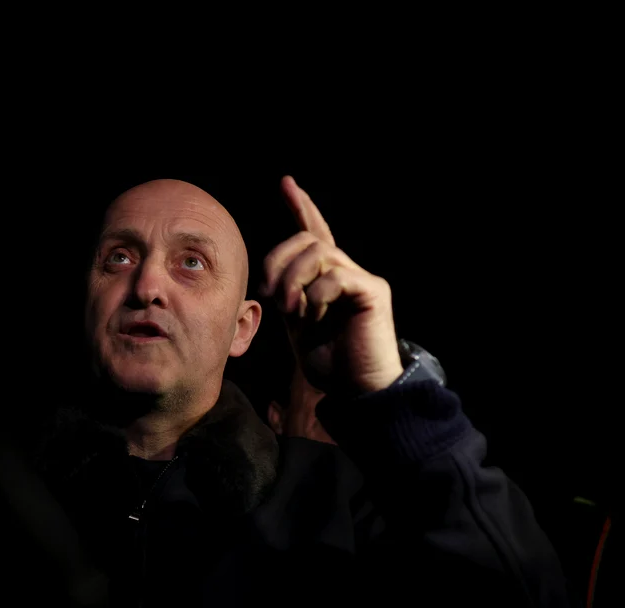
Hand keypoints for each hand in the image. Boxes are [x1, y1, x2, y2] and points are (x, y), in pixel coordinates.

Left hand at [259, 176, 402, 394]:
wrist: (358, 390)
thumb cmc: (330, 362)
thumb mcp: (297, 323)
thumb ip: (287, 295)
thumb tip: (270, 277)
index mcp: (326, 278)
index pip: (314, 232)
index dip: (301, 207)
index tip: (287, 183)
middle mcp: (346, 271)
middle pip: (307, 238)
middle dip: (278, 259)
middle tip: (270, 291)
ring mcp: (361, 279)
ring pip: (318, 252)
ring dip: (293, 280)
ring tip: (292, 310)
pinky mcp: (372, 291)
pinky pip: (334, 276)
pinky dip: (315, 296)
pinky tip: (314, 317)